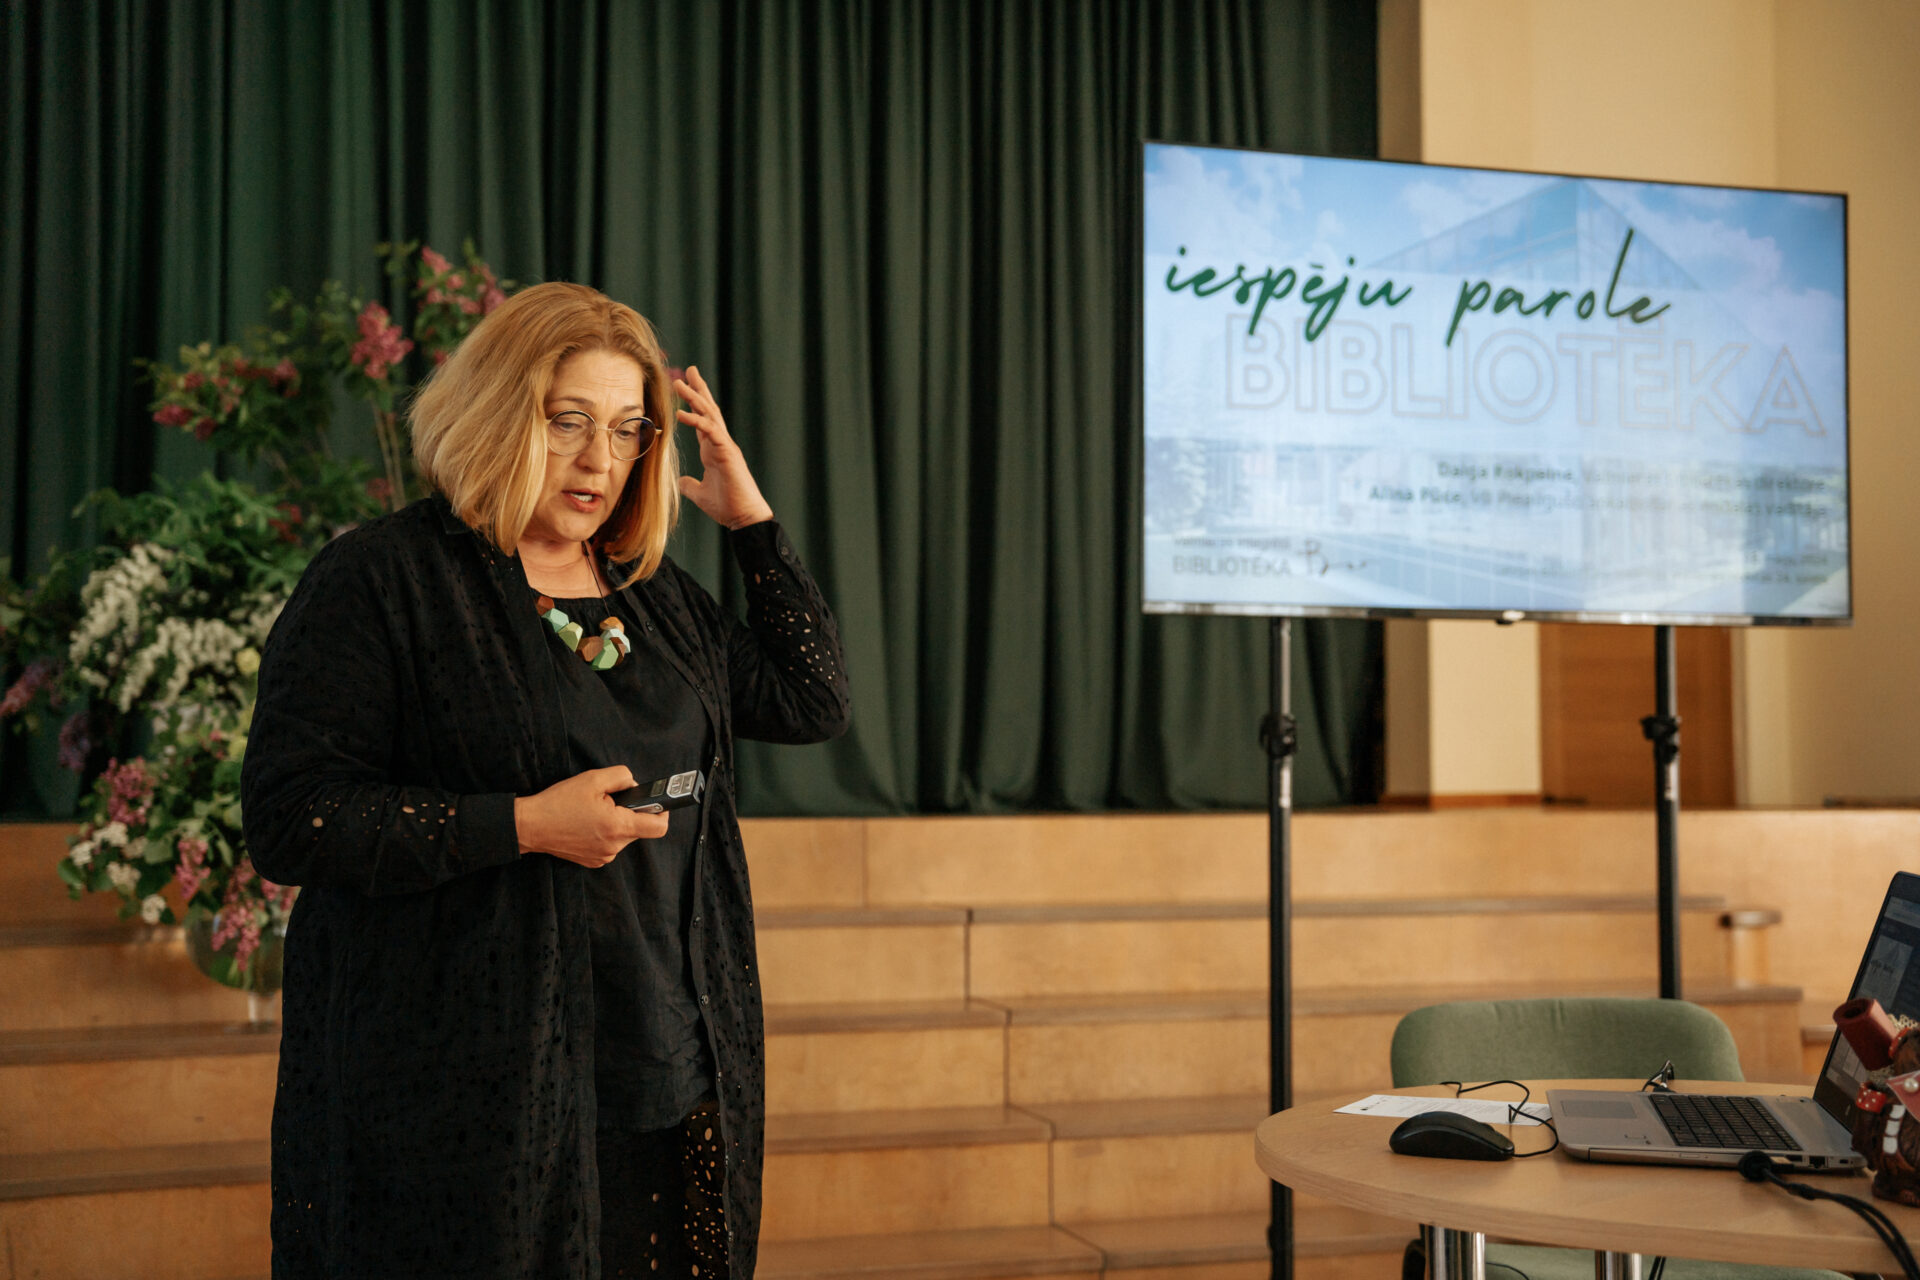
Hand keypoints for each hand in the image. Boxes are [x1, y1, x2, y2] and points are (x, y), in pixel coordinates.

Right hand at [514, 766, 667, 867]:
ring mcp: (603, 856)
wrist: (530, 826)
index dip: (663, 812)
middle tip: (609, 801)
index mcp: (617, 827)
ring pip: (624, 836)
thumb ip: (621, 777)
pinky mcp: (594, 861)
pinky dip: (605, 833)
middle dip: (630, 812)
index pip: (658, 827)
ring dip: (616, 823)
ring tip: (593, 812)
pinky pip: (610, 844)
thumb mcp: (592, 779)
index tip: (658, 803)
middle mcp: (614, 847)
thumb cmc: (558, 803)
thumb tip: (635, 785)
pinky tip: (587, 824)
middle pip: (639, 828)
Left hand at [674, 365, 773, 529]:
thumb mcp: (701, 494)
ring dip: (694, 397)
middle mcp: (721, 443)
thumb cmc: (728, 506)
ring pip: (710, 415)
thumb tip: (681, 481)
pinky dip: (696, 421)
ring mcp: (725, 446)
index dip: (694, 403)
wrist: (745, 518)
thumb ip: (690, 485)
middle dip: (699, 389)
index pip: (703, 420)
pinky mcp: (727, 453)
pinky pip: (710, 431)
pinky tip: (682, 413)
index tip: (686, 386)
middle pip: (709, 410)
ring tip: (680, 382)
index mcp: (714, 450)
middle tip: (690, 370)